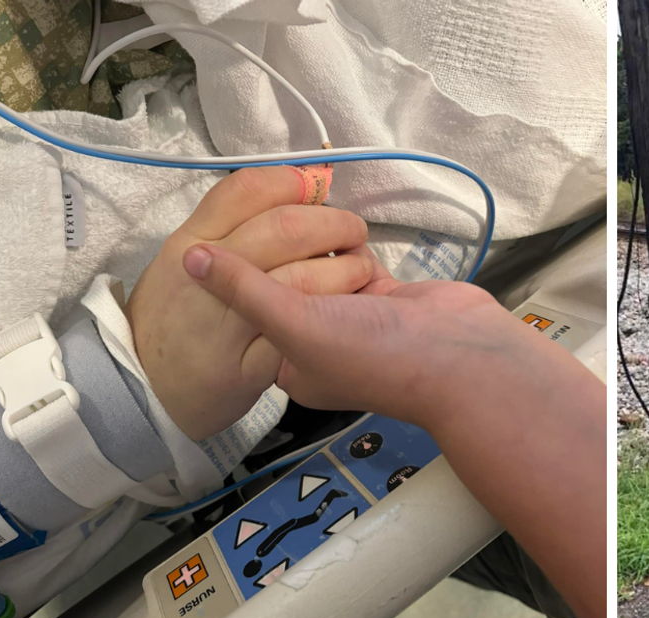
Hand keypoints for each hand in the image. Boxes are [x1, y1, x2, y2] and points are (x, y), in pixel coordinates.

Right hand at [126, 167, 373, 440]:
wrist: (141, 390)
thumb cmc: (169, 320)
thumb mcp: (180, 262)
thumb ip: (224, 230)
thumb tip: (285, 189)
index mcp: (188, 241)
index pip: (244, 191)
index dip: (292, 181)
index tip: (319, 183)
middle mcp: (203, 275)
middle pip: (282, 228)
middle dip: (331, 222)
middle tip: (351, 228)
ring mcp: (225, 323)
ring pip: (298, 277)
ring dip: (342, 267)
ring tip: (358, 266)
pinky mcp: (248, 366)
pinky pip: (303, 330)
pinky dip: (332, 311)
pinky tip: (347, 306)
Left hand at [178, 243, 561, 427]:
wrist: (459, 356)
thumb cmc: (374, 354)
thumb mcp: (294, 325)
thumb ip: (244, 290)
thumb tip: (188, 257)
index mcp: (290, 364)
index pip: (250, 314)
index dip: (239, 279)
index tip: (224, 242)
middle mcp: (319, 342)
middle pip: (285, 286)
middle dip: (281, 255)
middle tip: (267, 221)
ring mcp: (354, 318)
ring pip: (320, 268)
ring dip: (319, 246)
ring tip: (310, 221)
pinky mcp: (385, 296)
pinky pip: (354, 261)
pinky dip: (353, 246)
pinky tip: (347, 230)